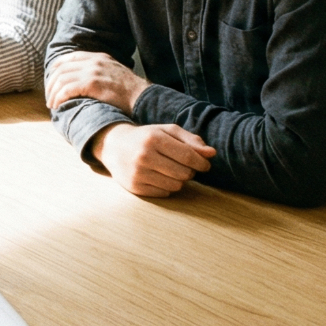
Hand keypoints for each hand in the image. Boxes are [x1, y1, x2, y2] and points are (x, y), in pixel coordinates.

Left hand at [45, 51, 147, 112]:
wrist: (143, 98)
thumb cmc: (131, 93)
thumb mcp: (115, 74)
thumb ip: (101, 72)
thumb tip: (86, 81)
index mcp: (100, 57)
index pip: (71, 57)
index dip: (57, 67)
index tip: (51, 79)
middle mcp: (95, 61)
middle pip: (62, 68)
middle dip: (51, 83)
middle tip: (49, 97)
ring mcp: (93, 71)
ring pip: (62, 79)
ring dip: (53, 93)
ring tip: (52, 104)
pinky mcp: (92, 83)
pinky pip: (67, 88)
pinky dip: (59, 97)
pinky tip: (57, 105)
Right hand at [91, 122, 215, 197]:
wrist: (113, 146)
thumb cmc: (146, 137)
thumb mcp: (167, 131)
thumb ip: (191, 140)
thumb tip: (212, 153)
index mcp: (154, 139)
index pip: (188, 156)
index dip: (202, 163)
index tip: (206, 164)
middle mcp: (144, 156)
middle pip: (184, 173)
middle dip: (190, 171)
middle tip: (184, 166)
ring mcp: (138, 173)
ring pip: (175, 186)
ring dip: (179, 180)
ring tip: (171, 171)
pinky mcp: (134, 187)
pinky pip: (164, 193)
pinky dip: (167, 187)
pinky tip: (160, 177)